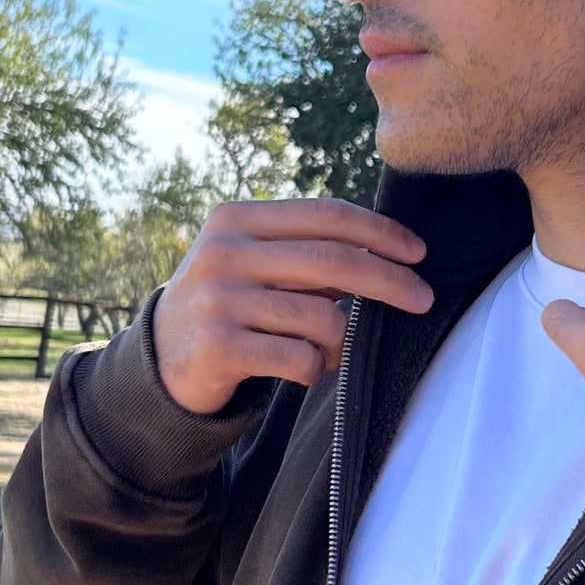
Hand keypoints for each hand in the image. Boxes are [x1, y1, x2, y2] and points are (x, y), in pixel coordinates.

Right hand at [152, 197, 431, 414]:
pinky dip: (314, 368)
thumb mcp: (254, 262)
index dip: (380, 232)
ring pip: (322, 318)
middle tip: (423, 299)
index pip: (326, 215)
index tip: (418, 252)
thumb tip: (390, 251)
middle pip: (333, 261)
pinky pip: (300, 359)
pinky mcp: (218, 347)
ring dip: (341, 341)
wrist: (161, 361)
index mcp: (236, 218)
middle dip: (390, 282)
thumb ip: (308, 251)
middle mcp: (223, 252)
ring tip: (327, 349)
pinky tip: (298, 368)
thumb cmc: (230, 305)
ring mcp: (218, 300)